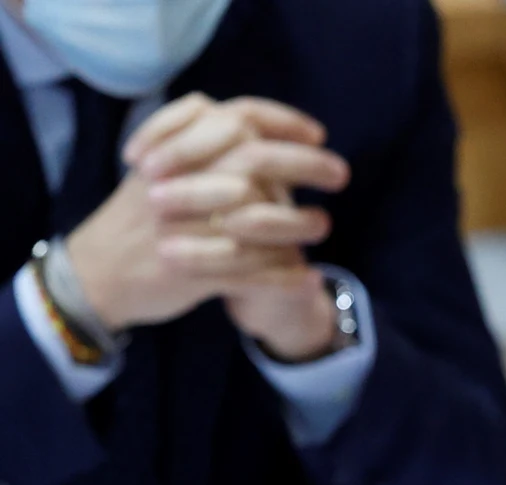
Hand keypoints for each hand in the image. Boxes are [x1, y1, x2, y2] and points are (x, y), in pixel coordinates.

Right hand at [65, 94, 348, 355]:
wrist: (94, 274)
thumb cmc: (138, 219)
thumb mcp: (159, 169)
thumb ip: (198, 143)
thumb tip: (250, 121)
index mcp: (176, 153)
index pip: (236, 117)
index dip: (282, 120)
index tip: (317, 132)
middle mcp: (180, 182)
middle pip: (255, 159)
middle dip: (306, 163)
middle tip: (341, 172)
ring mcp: (185, 226)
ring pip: (258, 219)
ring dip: (299, 223)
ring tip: (324, 226)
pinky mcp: (190, 269)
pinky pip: (250, 272)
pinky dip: (283, 275)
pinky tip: (309, 276)